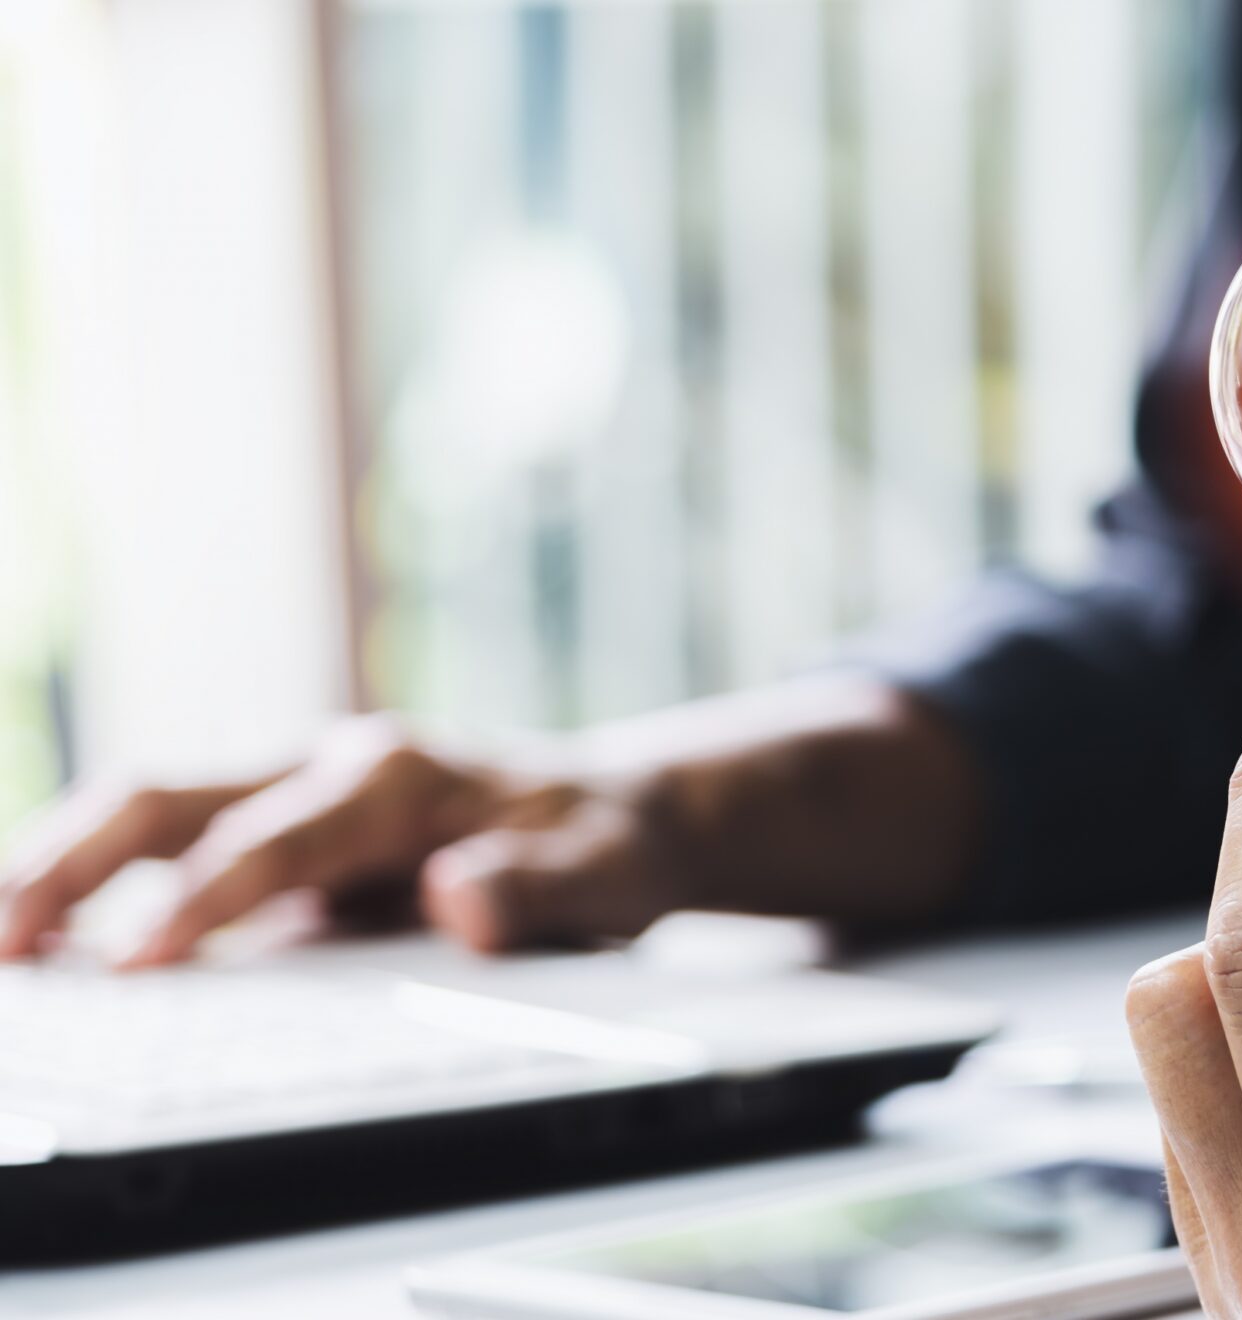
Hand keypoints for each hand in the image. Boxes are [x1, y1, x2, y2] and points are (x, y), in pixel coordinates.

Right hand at [0, 675, 980, 966]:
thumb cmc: (608, 843)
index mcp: (402, 776)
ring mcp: (302, 789)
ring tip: (2, 943)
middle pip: (177, 794)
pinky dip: (105, 879)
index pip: (278, 836)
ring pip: (156, 806)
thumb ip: (539, 888)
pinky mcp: (288, 827)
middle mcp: (336, 764)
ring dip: (66, 864)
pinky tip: (56, 937)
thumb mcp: (608, 874)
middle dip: (80, 860)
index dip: (205, 897)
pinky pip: (177, 841)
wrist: (623, 811)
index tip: (140, 959)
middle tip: (10, 943)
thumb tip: (454, 899)